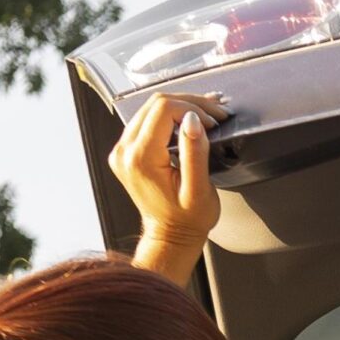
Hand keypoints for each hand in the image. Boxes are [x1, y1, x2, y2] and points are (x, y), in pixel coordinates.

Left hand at [112, 90, 226, 285]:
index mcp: (141, 159)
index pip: (163, 109)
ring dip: (181, 106)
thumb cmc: (187, 220)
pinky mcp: (127, 149)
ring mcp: (123, 149)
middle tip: (216, 113)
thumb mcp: (198, 190)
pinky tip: (190, 120)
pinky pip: (147, 119)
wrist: (170, 236)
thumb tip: (192, 120)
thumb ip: (195, 153)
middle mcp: (125, 151)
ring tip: (208, 115)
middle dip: (189, 103)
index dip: (192, 108)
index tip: (213, 122)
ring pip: (151, 107)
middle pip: (156, 103)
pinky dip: (171, 116)